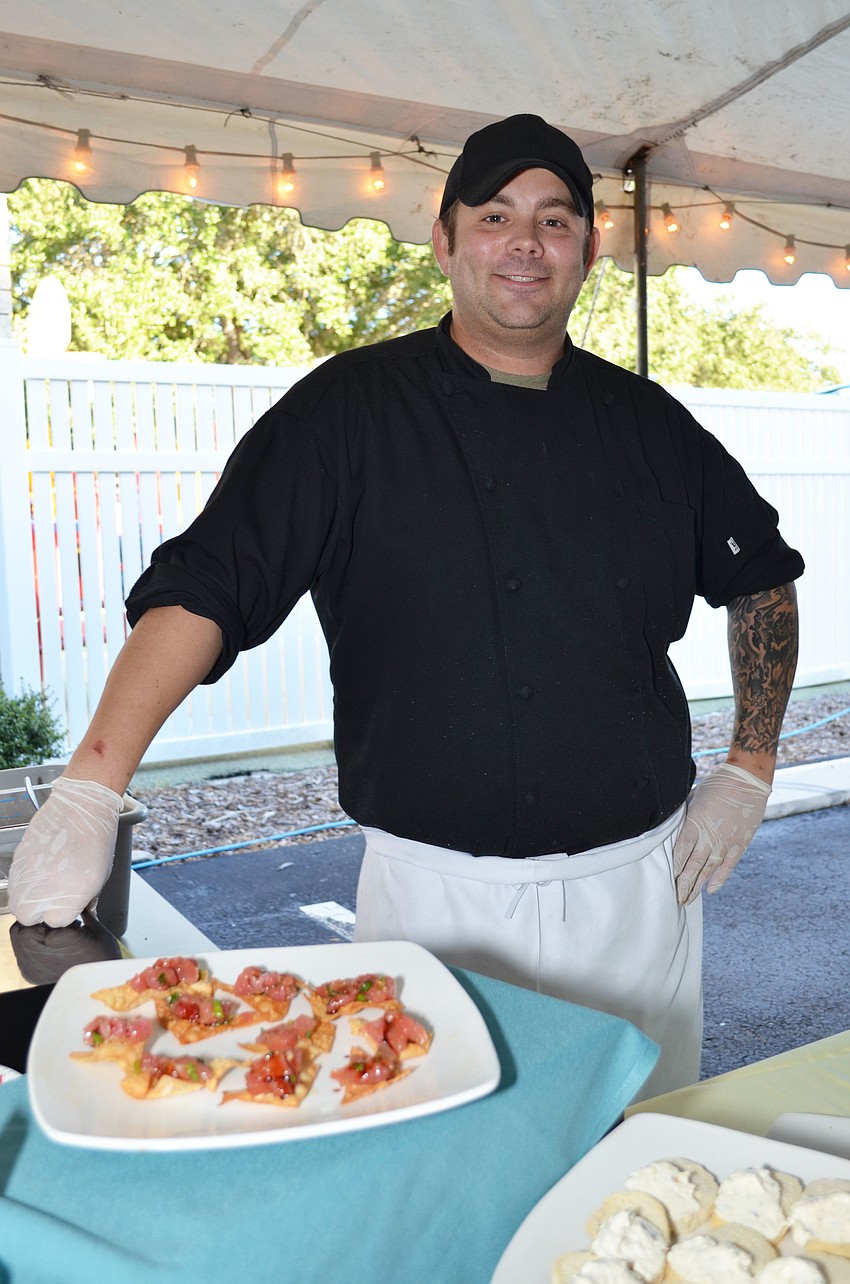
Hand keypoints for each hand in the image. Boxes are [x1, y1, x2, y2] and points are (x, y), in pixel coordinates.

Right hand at [7, 776, 121, 927]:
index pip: (56, 923)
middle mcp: (43, 891)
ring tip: (46, 882)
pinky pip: (14, 882)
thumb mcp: (100, 877)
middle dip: (40, 912)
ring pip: (17, 902)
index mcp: (68, 899)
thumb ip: (86, 901)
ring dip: (29, 898)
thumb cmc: (95, 840)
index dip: (64, 914)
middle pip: (29, 918)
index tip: (69, 904)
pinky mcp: (17, 861)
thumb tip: (82, 911)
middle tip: (53, 898)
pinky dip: (24, 881)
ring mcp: (26, 876)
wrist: (80, 809)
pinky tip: (40, 869)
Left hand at [673, 763, 771, 904]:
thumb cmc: (716, 786)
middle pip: (692, 867)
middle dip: (683, 885)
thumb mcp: (693, 799)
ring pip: (709, 870)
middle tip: (676, 899)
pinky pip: (728, 866)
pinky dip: (719, 879)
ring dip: (698, 886)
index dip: (674, 868)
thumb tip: (675, 830)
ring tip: (688, 899)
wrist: (746, 781)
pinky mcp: (740, 845)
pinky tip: (711, 890)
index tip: (667, 880)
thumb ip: (685, 818)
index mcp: (695, 824)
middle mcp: (709, 837)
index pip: (680, 853)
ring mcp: (726, 843)